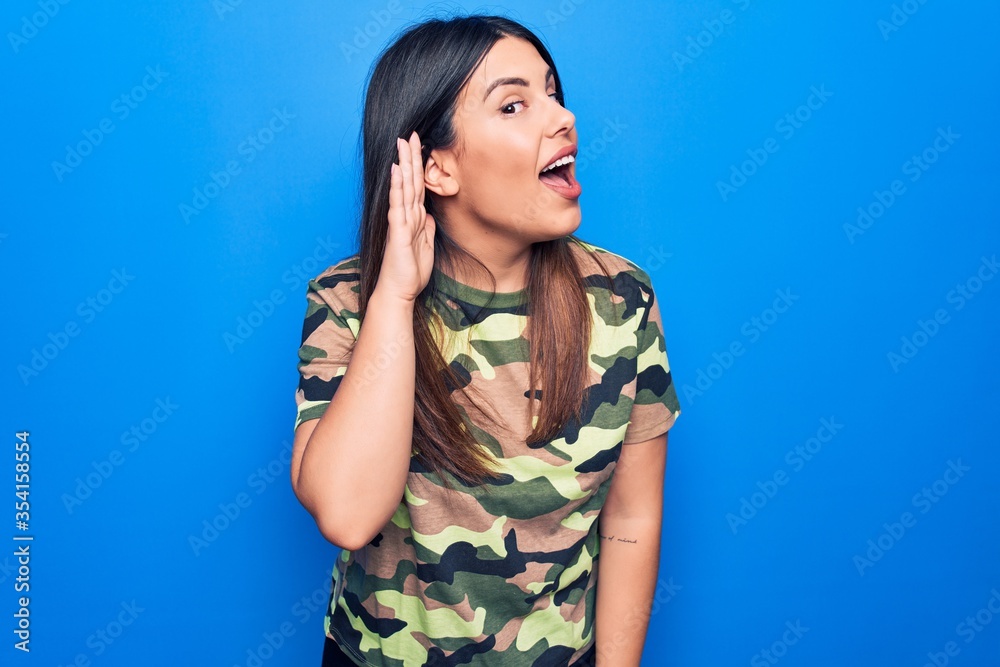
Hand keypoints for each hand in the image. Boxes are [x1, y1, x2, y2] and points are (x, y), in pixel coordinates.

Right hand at [375, 131, 435, 303]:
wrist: (399, 292)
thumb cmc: (410, 272)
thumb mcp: (425, 246)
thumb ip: (426, 229)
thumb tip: (428, 214)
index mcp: (414, 219)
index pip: (417, 187)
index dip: (418, 166)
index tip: (420, 146)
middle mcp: (406, 216)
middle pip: (410, 181)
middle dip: (410, 157)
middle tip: (410, 133)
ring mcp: (400, 223)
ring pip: (403, 189)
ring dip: (403, 166)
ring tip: (402, 144)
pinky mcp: (398, 233)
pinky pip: (397, 206)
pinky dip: (397, 188)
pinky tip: (395, 171)